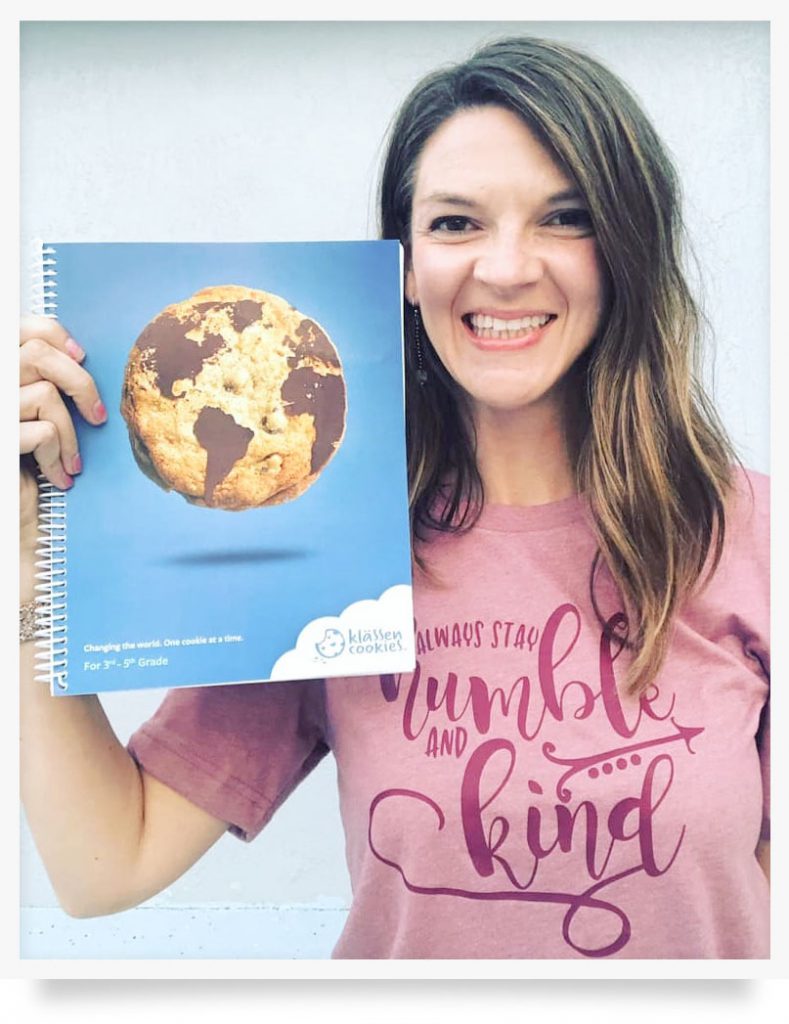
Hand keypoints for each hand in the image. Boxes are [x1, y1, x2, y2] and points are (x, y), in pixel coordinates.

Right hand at [19, 316, 106, 552]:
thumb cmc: (19, 468)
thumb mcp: (28, 417)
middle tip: (96, 415)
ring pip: (45, 395)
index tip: (79, 356)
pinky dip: (58, 456)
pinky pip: (42, 431)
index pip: (23, 328)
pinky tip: (58, 477)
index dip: (55, 334)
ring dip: (69, 433)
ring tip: (72, 461)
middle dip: (78, 382)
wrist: (11, 526)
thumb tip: (74, 355)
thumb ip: (39, 382)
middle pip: (37, 352)